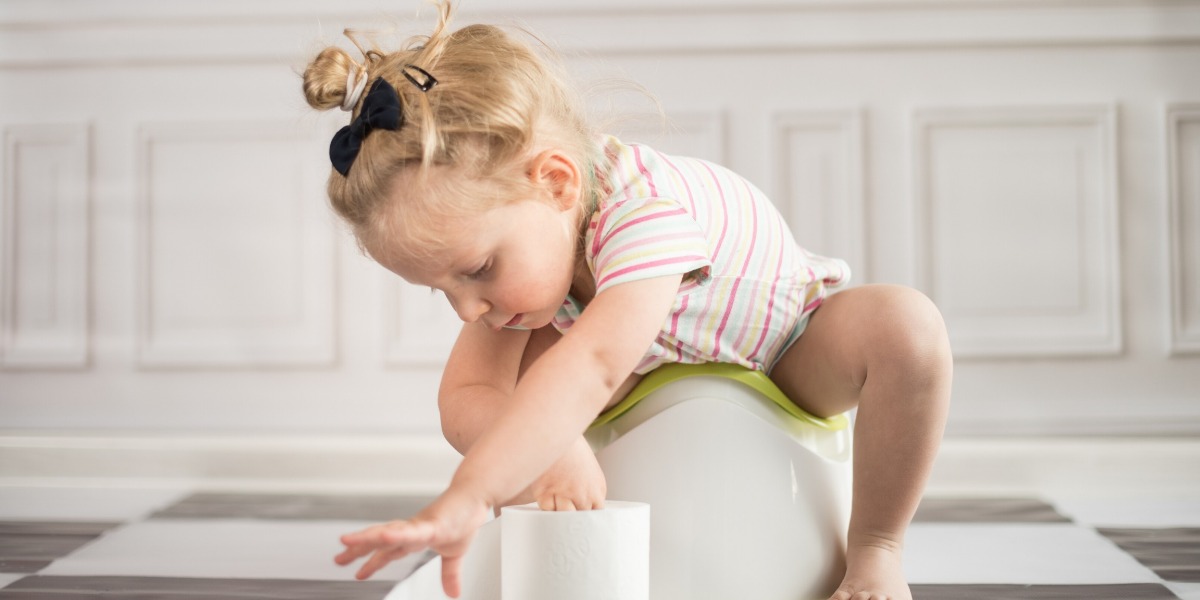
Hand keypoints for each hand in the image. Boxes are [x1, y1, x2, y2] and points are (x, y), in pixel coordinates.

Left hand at [334, 487, 488, 596]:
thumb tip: (453, 593)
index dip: (372, 561)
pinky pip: (411, 531)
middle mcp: (412, 530)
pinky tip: (383, 536)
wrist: (476, 495)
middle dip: (358, 549)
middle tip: (338, 558)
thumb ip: (450, 573)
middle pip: (380, 541)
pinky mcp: (432, 524)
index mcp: (415, 537)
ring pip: (389, 532)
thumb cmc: (464, 518)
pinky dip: (396, 534)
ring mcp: (420, 526)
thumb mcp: (455, 554)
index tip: (356, 571)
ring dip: (367, 537)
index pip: (389, 551)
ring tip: (347, 541)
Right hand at [525, 436, 606, 510]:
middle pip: (579, 519)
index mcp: (598, 489)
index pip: (596, 514)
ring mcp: (564, 494)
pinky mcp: (545, 492)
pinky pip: (546, 508)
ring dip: (558, 511)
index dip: (586, 515)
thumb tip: (580, 507)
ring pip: (563, 517)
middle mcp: (583, 495)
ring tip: (555, 500)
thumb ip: (588, 490)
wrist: (556, 429)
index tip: (579, 515)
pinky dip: (545, 504)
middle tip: (565, 508)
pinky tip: (545, 492)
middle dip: (572, 515)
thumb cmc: (571, 447)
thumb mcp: (589, 469)